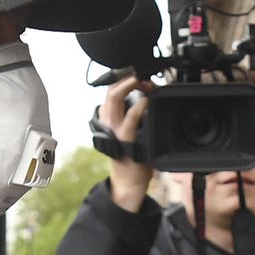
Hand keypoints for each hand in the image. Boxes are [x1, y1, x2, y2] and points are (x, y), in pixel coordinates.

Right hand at [99, 75, 154, 212]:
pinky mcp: (125, 140)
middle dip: (124, 77)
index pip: (109, 92)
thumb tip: (145, 97)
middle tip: (139, 72)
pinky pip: (130, 119)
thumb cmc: (131, 157)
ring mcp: (115, 130)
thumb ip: (131, 117)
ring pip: (114, 99)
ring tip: (142, 80)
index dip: (121, 79)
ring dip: (129, 85)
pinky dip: (138, 107)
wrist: (128, 182)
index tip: (135, 73)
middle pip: (109, 91)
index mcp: (107, 119)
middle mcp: (107, 122)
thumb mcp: (128, 133)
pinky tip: (146, 101)